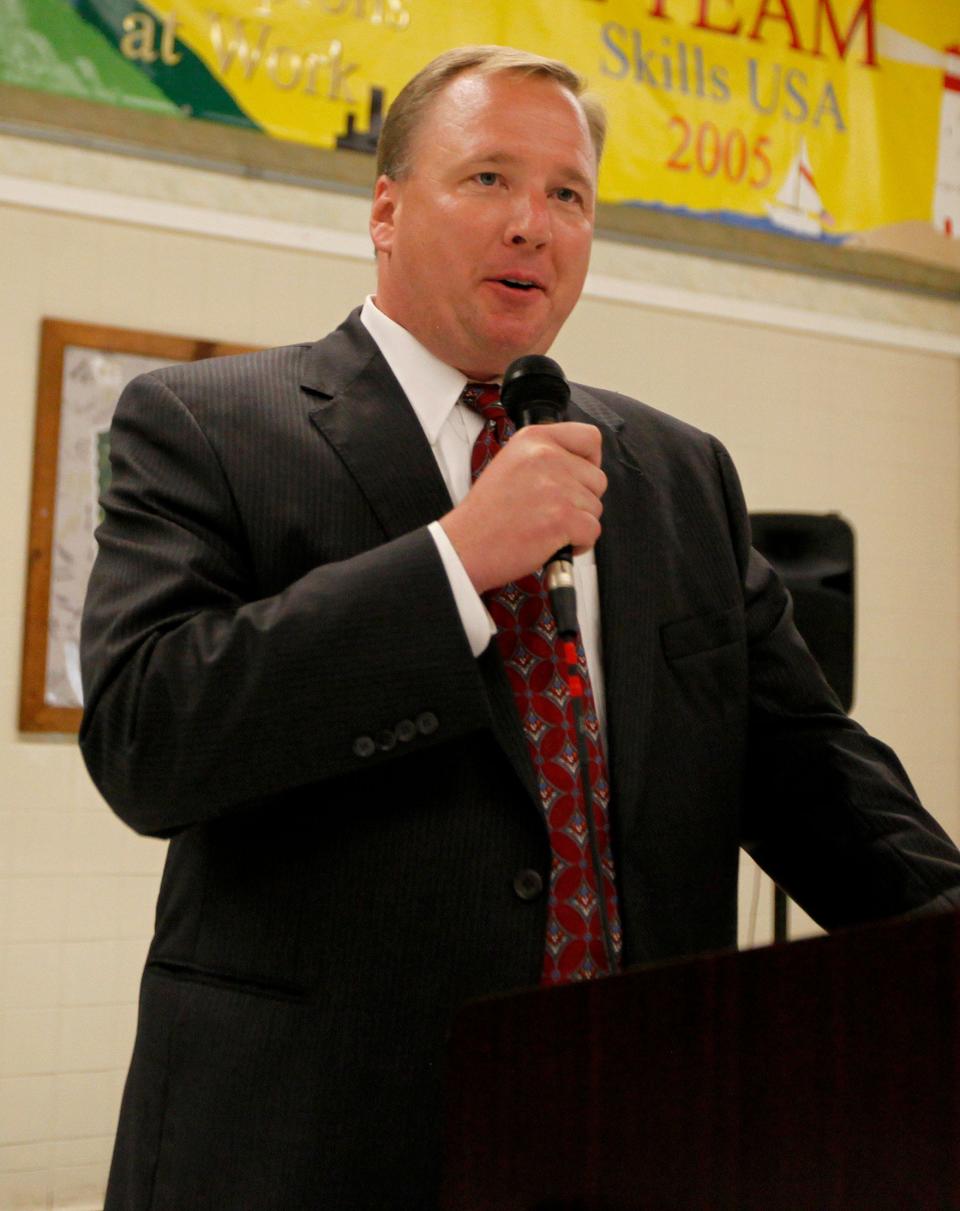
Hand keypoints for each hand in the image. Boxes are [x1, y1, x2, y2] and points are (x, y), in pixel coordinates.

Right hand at [439, 422, 605, 592]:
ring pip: (595, 508)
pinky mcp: (562, 518)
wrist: (465, 545)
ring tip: (546, 528)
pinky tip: (552, 543)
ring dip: (578, 524)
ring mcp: (556, 487)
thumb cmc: (487, 513)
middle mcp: (546, 456)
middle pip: (597, 479)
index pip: (590, 437)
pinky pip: (592, 531)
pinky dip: (578, 544)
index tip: (578, 478)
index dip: (591, 461)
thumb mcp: (511, 463)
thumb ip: (545, 457)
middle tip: (552, 512)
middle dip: (582, 501)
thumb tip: (582, 466)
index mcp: (533, 439)